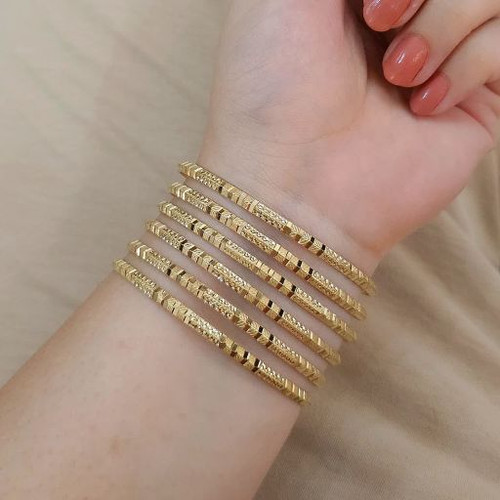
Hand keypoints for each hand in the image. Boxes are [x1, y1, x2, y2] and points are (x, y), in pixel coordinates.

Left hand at [199, 0, 499, 271]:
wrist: (292, 185)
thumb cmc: (271, 89)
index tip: (364, 5)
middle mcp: (403, 24)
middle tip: (377, 24)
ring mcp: (440, 61)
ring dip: (443, 23)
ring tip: (397, 76)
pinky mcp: (473, 104)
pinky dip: (468, 65)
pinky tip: (420, 106)